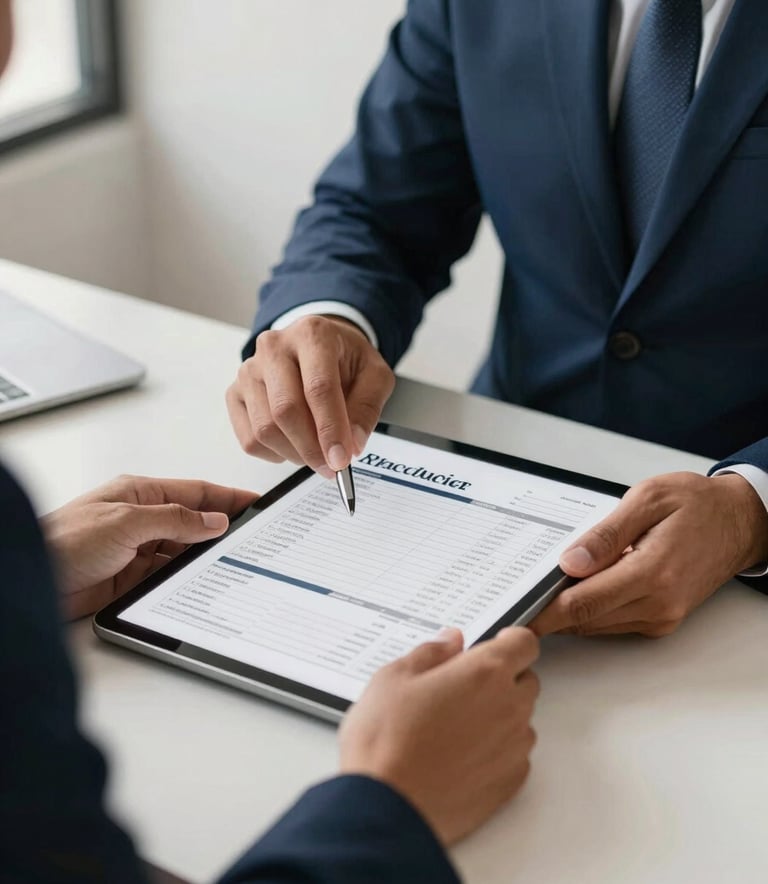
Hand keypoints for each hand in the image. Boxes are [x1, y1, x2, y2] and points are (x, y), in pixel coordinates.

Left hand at [41, 475, 256, 619]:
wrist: (30, 578)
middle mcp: (141, 519)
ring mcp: (137, 549)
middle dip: (222, 528)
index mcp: (140, 493)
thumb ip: (175, 520)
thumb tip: (213, 521)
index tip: (255, 502)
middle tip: (253, 536)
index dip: (228, 497)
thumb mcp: (127, 522)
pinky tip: (201, 581)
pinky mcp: (130, 578)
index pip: (196, 492)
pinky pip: (168, 576)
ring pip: (183, 551)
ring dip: (203, 556)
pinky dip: (185, 578)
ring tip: (233, 560)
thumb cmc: (63, 540)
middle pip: (193, 522)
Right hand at [227, 316, 394, 476]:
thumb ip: (367, 408)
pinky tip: (294, 444)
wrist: (317, 348)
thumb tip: (352, 444)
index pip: (318, 387)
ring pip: (265, 428)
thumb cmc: (345, 361)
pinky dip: (275, 453)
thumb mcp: (374, 376)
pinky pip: (249, 438)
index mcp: (312, 334)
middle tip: (332, 466)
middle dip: (311, 448)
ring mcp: (249, 370)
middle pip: (285, 410)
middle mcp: (274, 347)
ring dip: (295, 453)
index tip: (341, 459)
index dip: (330, 428)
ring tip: (316, 452)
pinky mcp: (235, 392)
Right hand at [339, 627, 539, 845]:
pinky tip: (461, 755)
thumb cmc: (384, 741)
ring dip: (500, 714)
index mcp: (485, 672)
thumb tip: (452, 641)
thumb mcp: (393, 678)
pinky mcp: (510, 783)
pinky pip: (515, 755)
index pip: (524, 643)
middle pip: (526, 680)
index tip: (495, 644)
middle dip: (503, 678)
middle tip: (463, 687)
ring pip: (521, 718)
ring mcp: (513, 747)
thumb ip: (431, 653)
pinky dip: (497, 750)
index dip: (510, 640)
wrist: (384, 808)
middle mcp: (509, 706)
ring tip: (455, 726)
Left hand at [531, 472, 767, 637]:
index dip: (545, 612)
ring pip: (597, 625)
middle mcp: (659, 602)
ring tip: (543, 589)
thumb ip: (606, 534)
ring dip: (568, 612)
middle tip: (520, 598)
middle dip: (549, 612)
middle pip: (586, 619)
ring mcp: (662, 615)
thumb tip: (571, 561)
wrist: (739, 522)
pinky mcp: (662, 619)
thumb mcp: (647, 500)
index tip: (519, 613)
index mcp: (652, 571)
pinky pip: (614, 622)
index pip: (584, 602)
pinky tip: (579, 588)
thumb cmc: (697, 505)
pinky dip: (591, 610)